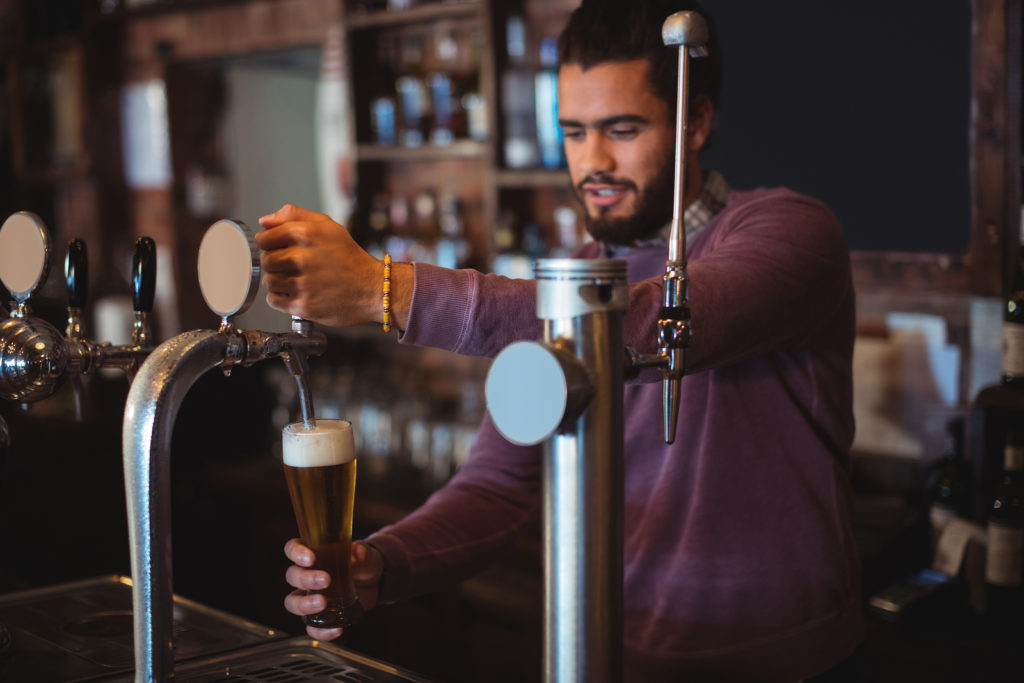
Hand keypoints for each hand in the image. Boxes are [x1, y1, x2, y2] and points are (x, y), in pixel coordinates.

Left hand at [256, 204, 382, 326]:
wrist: (372, 288)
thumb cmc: (350, 258)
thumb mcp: (328, 226)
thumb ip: (294, 216)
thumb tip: (264, 222)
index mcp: (304, 234)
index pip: (264, 239)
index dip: (270, 244)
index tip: (280, 249)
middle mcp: (300, 258)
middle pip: (265, 261)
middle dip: (275, 264)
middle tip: (293, 267)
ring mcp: (301, 283)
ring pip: (269, 281)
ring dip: (278, 282)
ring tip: (298, 280)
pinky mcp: (302, 305)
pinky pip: (274, 301)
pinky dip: (281, 298)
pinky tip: (297, 292)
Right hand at [283, 538, 382, 640]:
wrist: (374, 582)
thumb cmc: (363, 563)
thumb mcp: (367, 555)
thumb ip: (363, 553)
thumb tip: (358, 551)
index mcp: (313, 554)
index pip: (292, 549)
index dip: (296, 552)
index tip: (310, 558)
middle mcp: (306, 575)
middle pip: (293, 576)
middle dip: (306, 579)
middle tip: (326, 580)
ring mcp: (310, 597)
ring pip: (293, 602)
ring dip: (304, 605)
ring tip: (323, 603)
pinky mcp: (319, 616)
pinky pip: (312, 627)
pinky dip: (320, 631)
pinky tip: (336, 629)